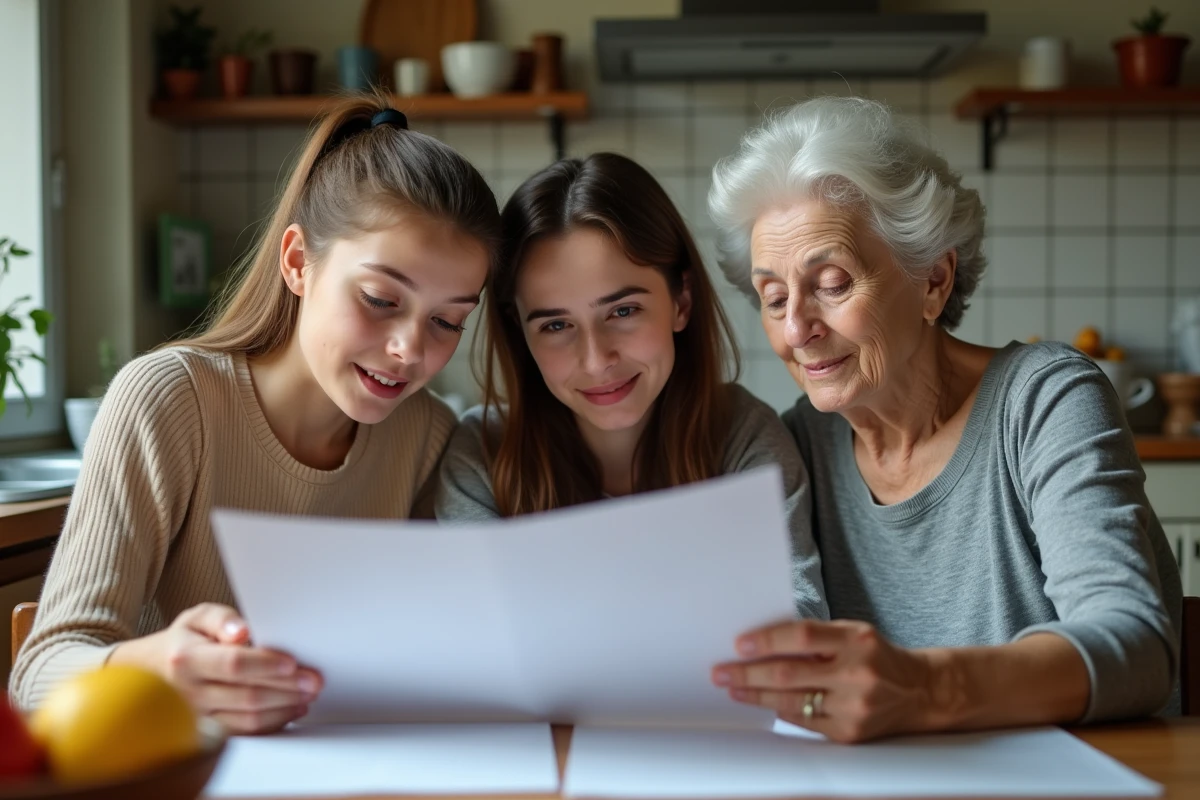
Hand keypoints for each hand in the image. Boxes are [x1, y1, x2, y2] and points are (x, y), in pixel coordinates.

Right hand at [110, 603, 322, 733]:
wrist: (151, 674)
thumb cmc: (184, 641)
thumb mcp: (198, 618)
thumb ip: (223, 619)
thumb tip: (241, 631)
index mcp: (187, 660)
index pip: (233, 664)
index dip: (265, 664)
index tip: (292, 663)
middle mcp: (189, 692)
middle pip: (247, 694)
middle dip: (286, 688)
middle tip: (314, 681)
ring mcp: (198, 717)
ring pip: (248, 718)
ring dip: (284, 707)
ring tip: (308, 694)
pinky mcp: (208, 733)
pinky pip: (246, 732)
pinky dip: (274, 722)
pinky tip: (293, 709)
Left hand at [712, 619, 938, 742]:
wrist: (920, 691)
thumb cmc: (877, 655)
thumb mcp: (852, 633)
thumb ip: (815, 637)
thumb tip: (762, 643)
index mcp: (857, 641)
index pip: (802, 636)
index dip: (767, 640)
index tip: (739, 644)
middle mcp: (857, 674)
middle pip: (789, 673)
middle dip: (749, 673)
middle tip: (721, 672)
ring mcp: (854, 707)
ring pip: (792, 702)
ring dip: (757, 695)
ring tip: (733, 689)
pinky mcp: (849, 733)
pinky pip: (804, 721)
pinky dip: (782, 710)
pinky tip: (764, 702)